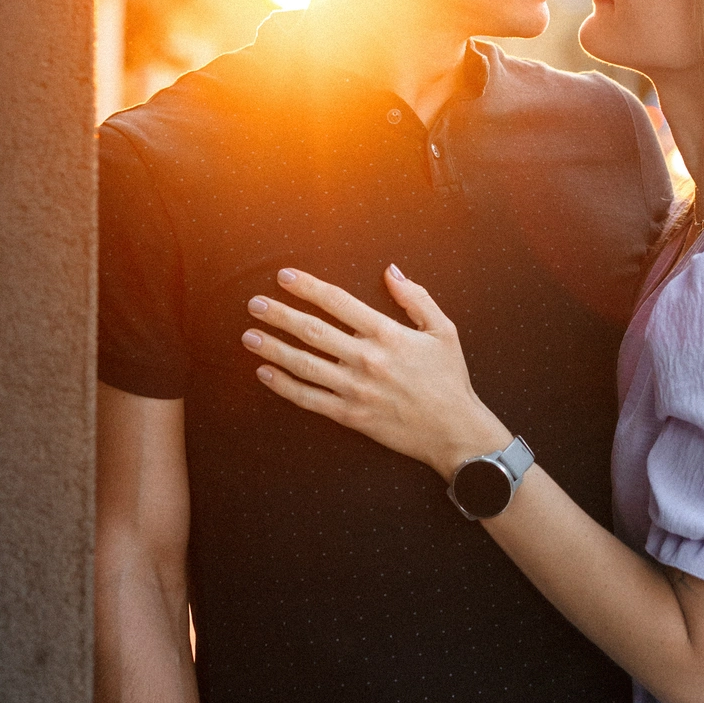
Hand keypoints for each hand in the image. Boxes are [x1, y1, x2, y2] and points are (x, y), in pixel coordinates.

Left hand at [242, 267, 508, 478]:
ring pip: (304, 364)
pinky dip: (284, 386)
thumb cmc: (449, 378)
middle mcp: (367, 359)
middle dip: (279, 315)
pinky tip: (264, 373)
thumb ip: (416, 298)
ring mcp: (355, 389)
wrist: (454, 430)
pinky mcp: (350, 416)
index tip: (284, 276)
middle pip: (313, 331)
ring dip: (273, 348)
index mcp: (388, 334)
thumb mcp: (443, 330)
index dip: (308, 287)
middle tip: (254, 304)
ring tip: (249, 336)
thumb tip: (390, 271)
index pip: (338, 302)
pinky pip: (309, 399)